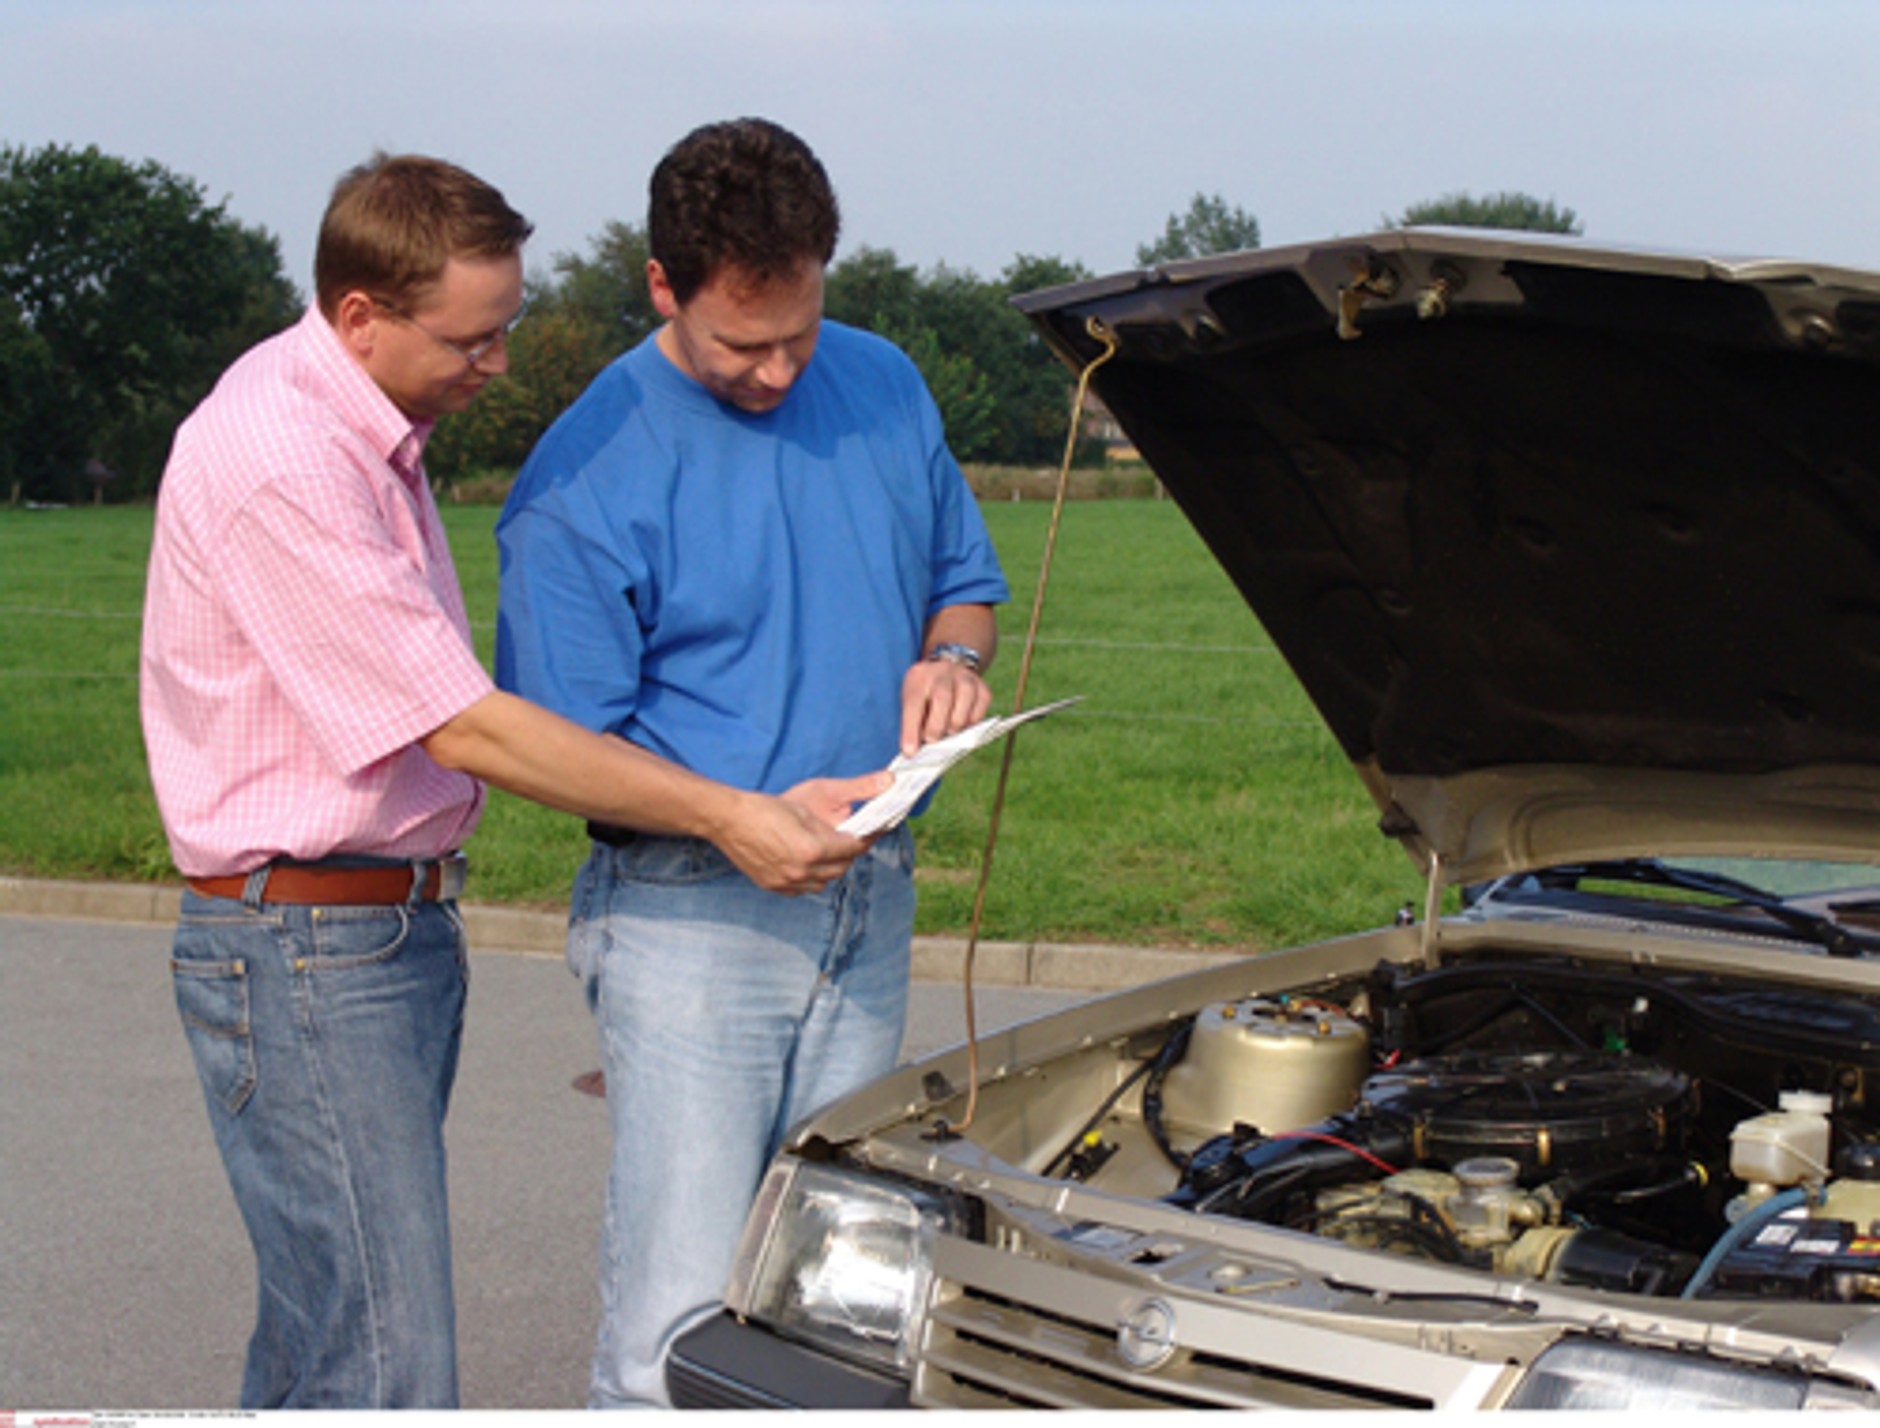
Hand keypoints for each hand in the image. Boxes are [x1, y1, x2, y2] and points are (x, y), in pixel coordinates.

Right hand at [714, 773, 890, 895]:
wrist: (728, 820)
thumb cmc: (764, 809)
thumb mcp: (803, 809)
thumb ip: (830, 823)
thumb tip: (850, 828)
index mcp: (812, 849)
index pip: (851, 849)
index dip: (862, 840)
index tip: (867, 835)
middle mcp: (802, 870)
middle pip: (840, 868)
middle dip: (847, 855)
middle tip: (847, 842)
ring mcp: (786, 881)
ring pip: (822, 883)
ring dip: (829, 870)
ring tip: (825, 854)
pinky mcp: (773, 886)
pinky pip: (802, 889)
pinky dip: (809, 880)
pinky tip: (805, 866)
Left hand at [899, 659, 992, 755]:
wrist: (946, 671)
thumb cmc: (925, 693)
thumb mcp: (912, 700)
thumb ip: (913, 722)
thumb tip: (915, 751)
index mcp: (919, 676)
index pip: (913, 703)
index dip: (911, 730)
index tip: (910, 752)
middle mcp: (942, 672)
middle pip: (942, 698)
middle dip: (936, 726)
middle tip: (932, 741)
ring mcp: (964, 677)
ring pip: (965, 699)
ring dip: (956, 723)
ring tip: (949, 733)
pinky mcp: (981, 686)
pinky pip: (981, 705)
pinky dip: (972, 721)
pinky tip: (963, 725)